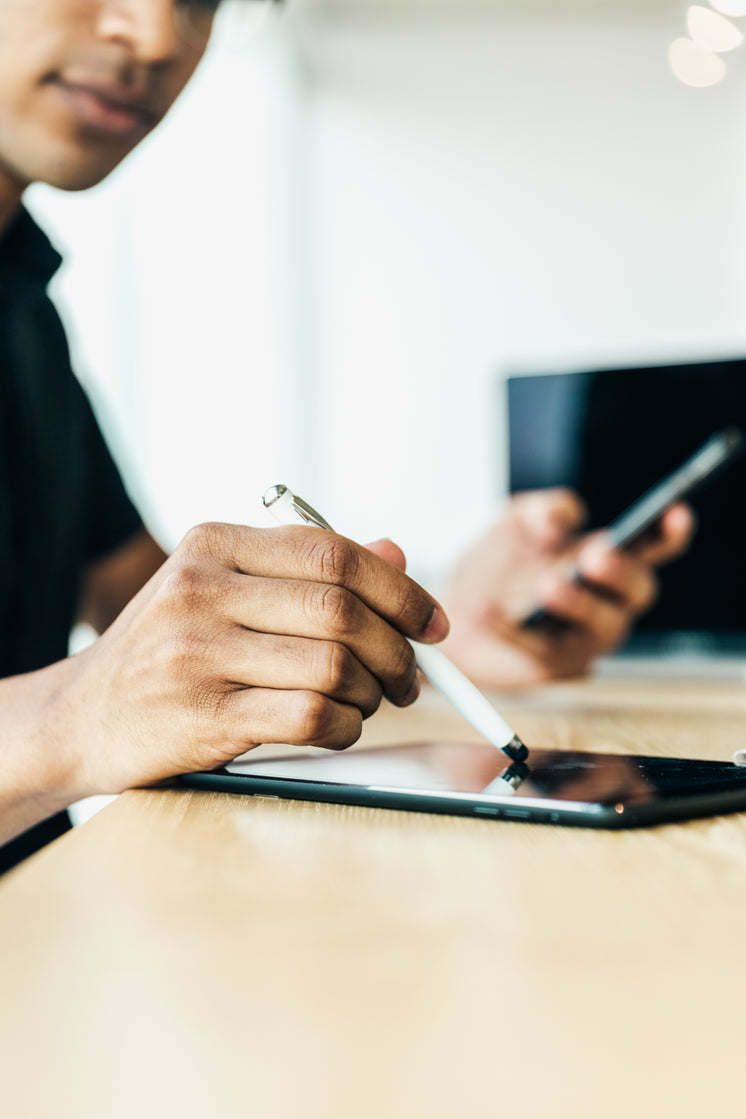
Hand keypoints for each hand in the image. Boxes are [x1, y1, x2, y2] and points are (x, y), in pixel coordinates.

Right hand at [53, 523, 447, 796]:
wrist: (80, 716)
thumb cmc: (166, 650)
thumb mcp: (222, 588)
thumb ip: (305, 570)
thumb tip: (396, 553)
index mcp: (214, 544)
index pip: (333, 552)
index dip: (400, 588)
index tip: (431, 622)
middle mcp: (203, 588)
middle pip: (342, 608)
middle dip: (397, 649)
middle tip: (407, 676)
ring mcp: (199, 652)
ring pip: (334, 664)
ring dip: (371, 692)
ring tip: (364, 702)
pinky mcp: (203, 715)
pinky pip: (311, 716)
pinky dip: (344, 726)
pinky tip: (336, 726)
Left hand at [440, 489, 693, 689]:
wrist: (453, 608)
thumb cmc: (498, 562)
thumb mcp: (515, 522)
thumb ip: (541, 510)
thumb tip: (561, 519)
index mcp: (608, 559)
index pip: (653, 546)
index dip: (669, 532)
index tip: (674, 513)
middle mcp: (608, 601)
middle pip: (637, 590)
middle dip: (621, 572)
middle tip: (595, 556)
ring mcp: (586, 638)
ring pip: (602, 628)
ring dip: (579, 605)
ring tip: (550, 585)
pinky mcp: (555, 668)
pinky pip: (547, 653)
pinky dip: (521, 634)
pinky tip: (497, 616)